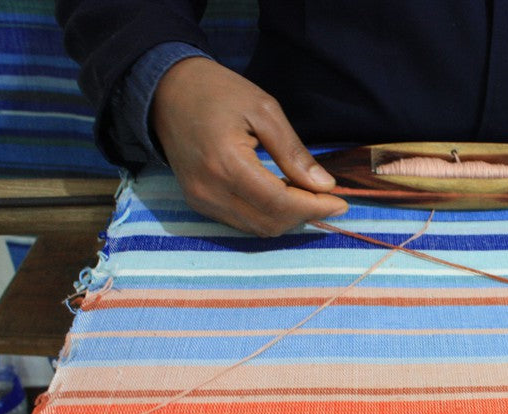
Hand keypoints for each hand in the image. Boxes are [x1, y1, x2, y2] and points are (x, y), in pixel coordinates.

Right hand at [150, 57, 347, 235]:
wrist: (166, 90)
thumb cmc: (217, 92)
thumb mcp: (264, 110)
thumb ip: (294, 152)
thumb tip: (324, 185)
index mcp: (226, 163)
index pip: (279, 203)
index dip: (314, 208)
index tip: (341, 202)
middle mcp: (209, 190)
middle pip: (270, 222)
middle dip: (305, 215)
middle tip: (328, 198)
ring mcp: (200, 200)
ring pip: (257, 228)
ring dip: (287, 218)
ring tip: (308, 197)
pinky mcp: (197, 202)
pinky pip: (241, 222)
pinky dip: (267, 215)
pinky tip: (283, 197)